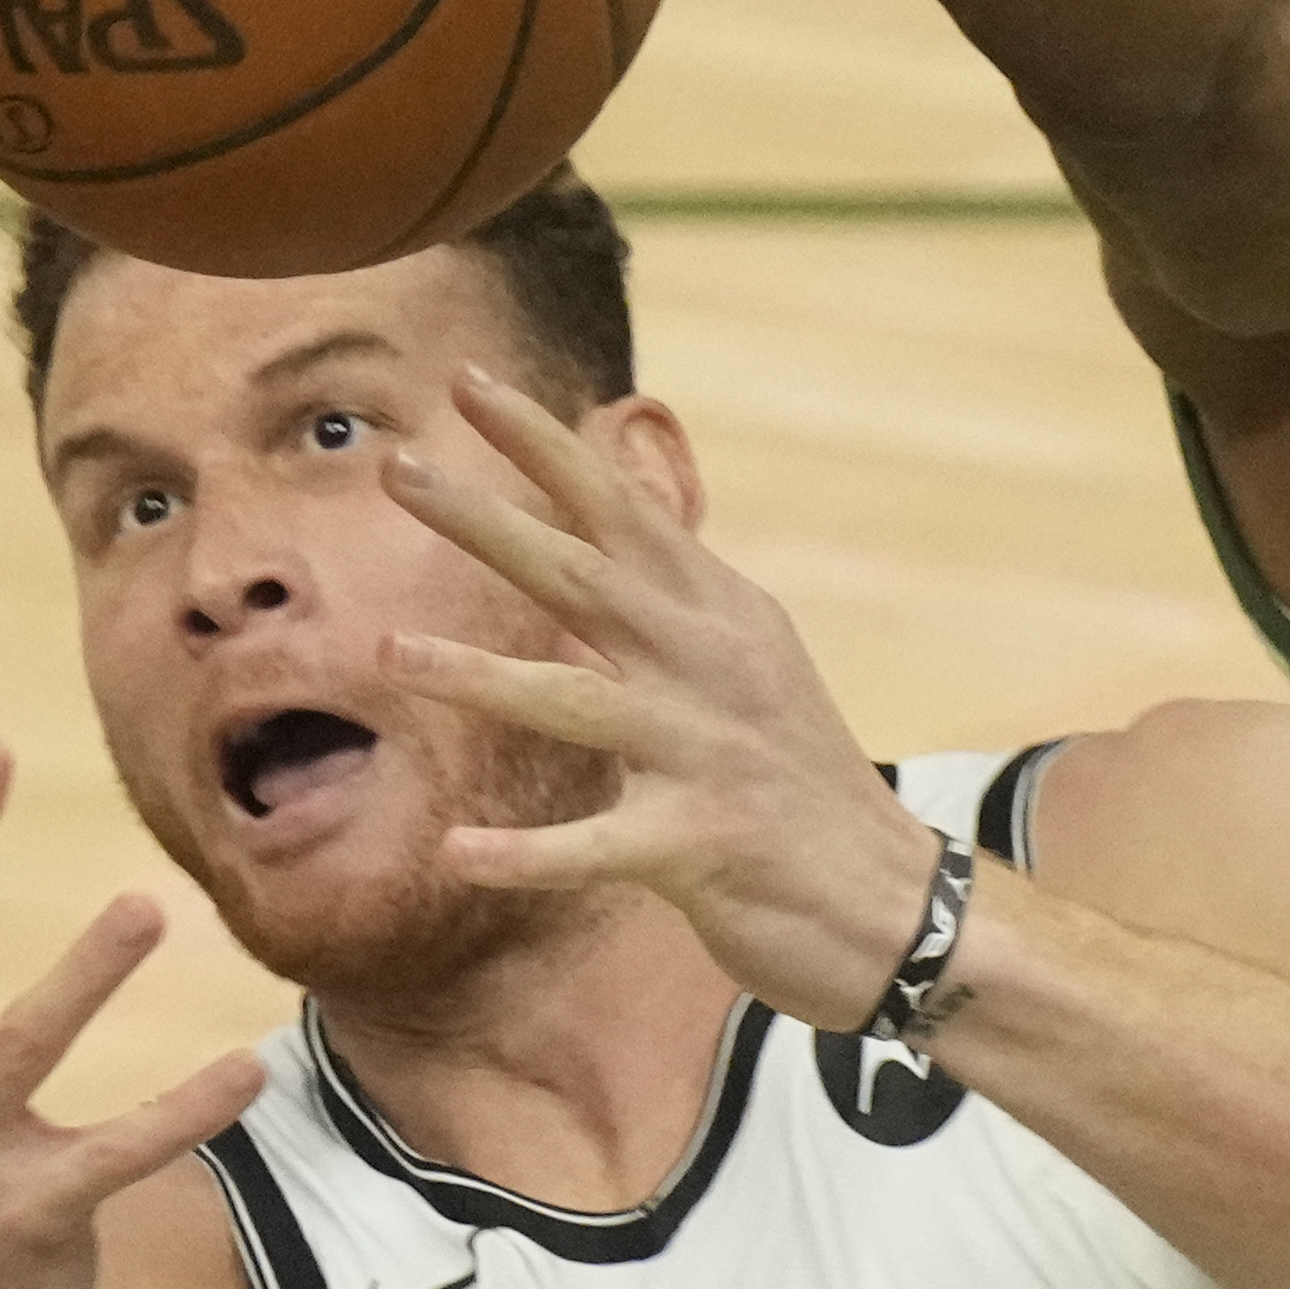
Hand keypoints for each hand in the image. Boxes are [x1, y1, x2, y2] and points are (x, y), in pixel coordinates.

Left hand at [382, 370, 942, 1027]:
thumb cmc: (797, 786)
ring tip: (388, 656)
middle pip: (586, 576)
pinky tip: (458, 852)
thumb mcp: (747, 664)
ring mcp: (711, 753)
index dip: (545, 445)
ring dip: (481, 678)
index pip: (622, 510)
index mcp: (720, 615)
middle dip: (488, 520)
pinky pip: (602, 846)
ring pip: (580, 702)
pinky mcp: (707, 845)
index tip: (465, 382)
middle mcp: (715, 665)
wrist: (901, 906)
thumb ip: (671, 592)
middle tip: (398, 467)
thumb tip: (607, 502)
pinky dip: (528, 854)